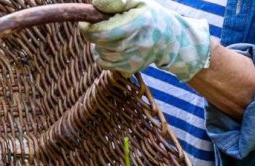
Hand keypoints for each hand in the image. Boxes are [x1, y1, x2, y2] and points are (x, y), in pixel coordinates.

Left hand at [79, 0, 211, 81]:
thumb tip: (95, 3)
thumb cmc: (149, 16)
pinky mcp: (129, 69)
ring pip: (100, 54)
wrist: (169, 40)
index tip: (85, 21)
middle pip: (99, 43)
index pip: (102, 32)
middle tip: (102, 25)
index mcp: (137, 23)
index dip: (88, 27)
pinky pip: (105, 64)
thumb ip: (116, 1)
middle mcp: (135, 45)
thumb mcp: (138, 1)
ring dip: (100, 44)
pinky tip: (114, 47)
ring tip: (112, 35)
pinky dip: (104, 55)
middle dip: (94, 33)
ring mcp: (132, 60)